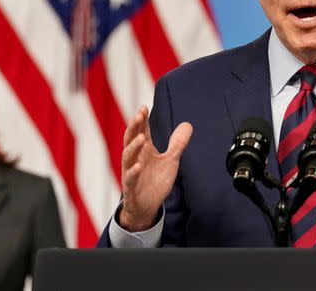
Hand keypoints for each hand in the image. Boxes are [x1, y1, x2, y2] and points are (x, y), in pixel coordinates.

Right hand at [119, 105, 192, 231]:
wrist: (146, 207)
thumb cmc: (155, 181)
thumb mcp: (170, 161)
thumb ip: (177, 144)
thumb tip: (187, 124)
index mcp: (143, 151)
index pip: (140, 132)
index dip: (141, 120)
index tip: (144, 107)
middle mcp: (135, 159)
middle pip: (131, 140)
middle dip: (134, 127)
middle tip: (139, 115)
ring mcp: (131, 174)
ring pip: (128, 158)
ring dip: (133, 147)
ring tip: (141, 138)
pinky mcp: (131, 189)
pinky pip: (129, 180)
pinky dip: (132, 173)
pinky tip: (138, 167)